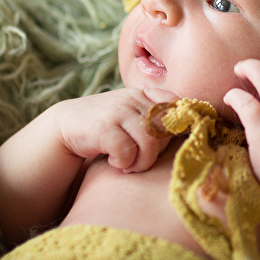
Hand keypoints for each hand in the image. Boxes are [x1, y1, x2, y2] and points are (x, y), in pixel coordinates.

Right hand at [51, 88, 177, 172]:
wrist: (67, 126)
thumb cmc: (108, 126)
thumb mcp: (133, 116)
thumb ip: (157, 120)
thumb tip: (192, 134)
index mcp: (145, 95)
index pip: (177, 107)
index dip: (177, 129)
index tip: (165, 144)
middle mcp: (133, 99)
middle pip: (165, 131)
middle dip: (155, 153)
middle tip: (139, 160)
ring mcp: (118, 111)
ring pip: (149, 143)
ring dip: (141, 162)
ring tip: (129, 164)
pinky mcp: (104, 128)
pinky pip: (127, 152)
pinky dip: (124, 163)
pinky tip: (115, 161)